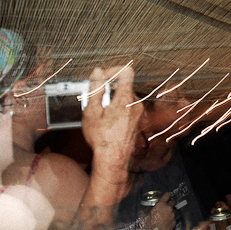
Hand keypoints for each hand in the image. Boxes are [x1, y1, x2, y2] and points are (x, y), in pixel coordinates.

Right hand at [82, 65, 142, 200]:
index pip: (126, 71)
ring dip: (111, 100)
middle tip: (95, 99)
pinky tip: (106, 120)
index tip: (101, 77)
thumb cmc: (102, 138)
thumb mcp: (92, 111)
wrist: (113, 158)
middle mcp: (135, 104)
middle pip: (123, 85)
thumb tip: (97, 73)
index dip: (112, 70)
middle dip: (108, 88)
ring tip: (99, 113)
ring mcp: (138, 113)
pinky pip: (126, 107)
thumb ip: (96, 89)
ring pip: (124, 97)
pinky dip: (116, 109)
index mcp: (125, 99)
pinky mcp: (137, 120)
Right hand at [148, 192, 176, 229]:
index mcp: (161, 204)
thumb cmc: (147, 225)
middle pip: (173, 202)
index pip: (167, 195)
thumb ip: (147, 209)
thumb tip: (148, 208)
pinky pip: (174, 218)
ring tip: (166, 215)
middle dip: (170, 203)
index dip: (167, 195)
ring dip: (171, 211)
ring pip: (174, 210)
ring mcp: (173, 215)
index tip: (167, 196)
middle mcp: (169, 208)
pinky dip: (171, 219)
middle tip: (167, 206)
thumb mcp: (144, 215)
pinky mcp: (175, 222)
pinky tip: (167, 222)